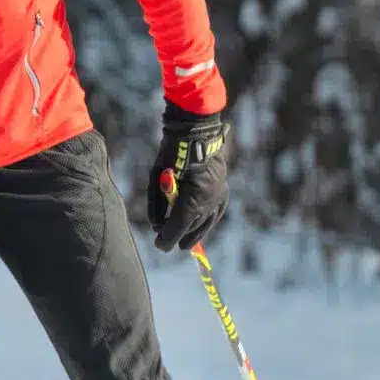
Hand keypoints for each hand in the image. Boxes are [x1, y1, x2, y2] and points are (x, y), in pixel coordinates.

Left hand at [147, 103, 230, 251]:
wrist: (195, 133)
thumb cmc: (171, 154)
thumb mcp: (157, 178)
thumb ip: (157, 203)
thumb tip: (156, 225)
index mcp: (192, 199)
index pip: (178, 226)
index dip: (167, 238)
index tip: (159, 246)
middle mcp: (209, 201)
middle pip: (191, 227)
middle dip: (177, 235)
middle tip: (165, 242)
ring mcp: (218, 196)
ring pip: (206, 222)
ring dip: (194, 233)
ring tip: (185, 244)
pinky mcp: (223, 190)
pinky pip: (217, 212)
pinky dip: (207, 221)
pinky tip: (201, 228)